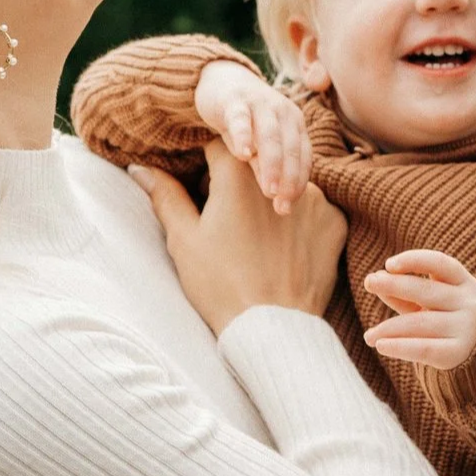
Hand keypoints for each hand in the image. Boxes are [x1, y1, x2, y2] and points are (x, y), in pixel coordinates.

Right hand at [132, 145, 343, 334]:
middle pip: (256, 164)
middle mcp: (281, 176)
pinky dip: (300, 221)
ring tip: (259, 240)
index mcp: (239, 174)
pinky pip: (314, 209)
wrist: (273, 330)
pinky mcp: (335, 221)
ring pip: (285, 184)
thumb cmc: (220, 285)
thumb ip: (165, 195)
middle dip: (241, 183)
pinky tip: (285, 249)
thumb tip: (140, 168)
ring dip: (272, 199)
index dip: (207, 165)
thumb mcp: (184, 240)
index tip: (204, 190)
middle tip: (230, 222)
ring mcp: (315, 198)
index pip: (220, 145)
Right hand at [194, 58, 311, 213]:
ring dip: (272, 164)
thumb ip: (266, 169)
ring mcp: (261, 104)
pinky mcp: (235, 100)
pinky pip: (241, 119)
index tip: (289, 207)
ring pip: (270, 135)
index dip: (298, 183)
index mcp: (295, 125)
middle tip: (282, 207)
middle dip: (288, 179)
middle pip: (291, 149)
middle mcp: (283, 112)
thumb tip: (279, 204)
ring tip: (268, 189)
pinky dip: (244, 136)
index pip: (303, 157)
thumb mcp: (257, 147)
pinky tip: (242, 155)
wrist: (221, 82)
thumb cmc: (245, 123)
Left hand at [361, 248, 475, 371]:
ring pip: (419, 323)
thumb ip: (405, 293)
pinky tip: (380, 345)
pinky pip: (423, 348)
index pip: (439, 263)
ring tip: (368, 335)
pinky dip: (399, 347)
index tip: (388, 264)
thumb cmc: (445, 320)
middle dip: (394, 285)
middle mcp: (468, 302)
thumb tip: (376, 278)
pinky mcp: (457, 353)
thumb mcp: (429, 303)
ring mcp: (466, 328)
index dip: (414, 260)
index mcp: (463, 282)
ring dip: (388, 328)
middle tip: (369, 282)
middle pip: (426, 291)